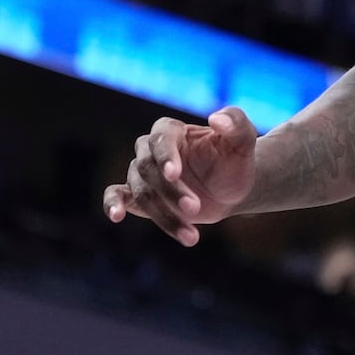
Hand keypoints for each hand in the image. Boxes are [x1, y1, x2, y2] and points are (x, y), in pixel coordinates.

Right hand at [103, 107, 257, 246]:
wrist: (230, 189)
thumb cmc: (235, 160)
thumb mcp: (243, 141)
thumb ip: (236, 123)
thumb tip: (216, 118)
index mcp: (173, 131)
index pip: (161, 139)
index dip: (166, 156)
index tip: (175, 175)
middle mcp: (151, 149)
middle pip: (148, 169)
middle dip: (171, 192)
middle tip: (196, 208)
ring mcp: (142, 173)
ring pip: (141, 193)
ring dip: (164, 215)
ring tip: (192, 237)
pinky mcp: (136, 195)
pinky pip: (115, 195)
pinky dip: (112, 204)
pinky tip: (116, 216)